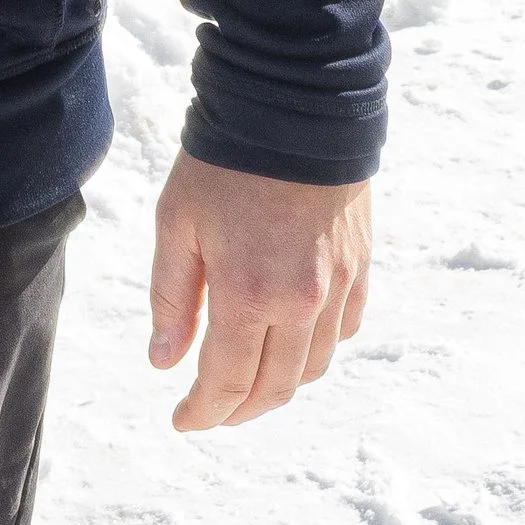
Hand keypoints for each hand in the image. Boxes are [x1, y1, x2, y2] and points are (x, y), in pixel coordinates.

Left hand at [148, 150, 371, 430]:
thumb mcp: (177, 222)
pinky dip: (317, 349)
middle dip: (239, 410)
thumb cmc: (224, 160)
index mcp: (249, 296)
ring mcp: (337, 287)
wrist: (295, 103)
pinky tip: (294, 340)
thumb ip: (171, 298)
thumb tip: (164, 362)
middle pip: (274, 389)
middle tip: (211, 411)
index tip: (184, 421)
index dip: (204, 412)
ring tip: (248, 381)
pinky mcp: (360, 266)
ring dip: (279, 386)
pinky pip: (344, 330)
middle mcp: (301, 304)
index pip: (227, 384)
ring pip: (312, 367)